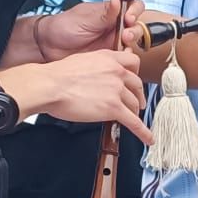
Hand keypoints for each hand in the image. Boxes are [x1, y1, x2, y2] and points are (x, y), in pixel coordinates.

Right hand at [20, 49, 152, 141]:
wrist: (50, 86)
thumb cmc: (57, 76)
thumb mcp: (82, 60)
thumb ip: (97, 65)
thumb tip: (98, 72)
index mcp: (108, 58)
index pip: (133, 62)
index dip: (135, 73)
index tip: (135, 80)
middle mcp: (116, 72)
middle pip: (137, 84)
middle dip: (138, 94)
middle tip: (136, 102)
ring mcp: (117, 90)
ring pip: (134, 103)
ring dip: (134, 111)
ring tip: (133, 117)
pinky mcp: (113, 108)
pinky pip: (133, 121)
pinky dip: (143, 132)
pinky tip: (148, 138)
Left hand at [33, 0, 146, 62]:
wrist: (48, 47)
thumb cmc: (63, 27)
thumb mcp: (85, 19)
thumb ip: (104, 13)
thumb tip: (118, 0)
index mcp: (110, 12)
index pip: (131, 6)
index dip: (135, 11)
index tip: (128, 18)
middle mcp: (114, 26)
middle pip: (136, 25)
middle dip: (135, 30)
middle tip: (126, 35)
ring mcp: (112, 42)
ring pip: (133, 42)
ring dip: (132, 43)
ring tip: (123, 45)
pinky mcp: (109, 56)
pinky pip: (124, 58)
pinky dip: (126, 58)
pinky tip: (120, 57)